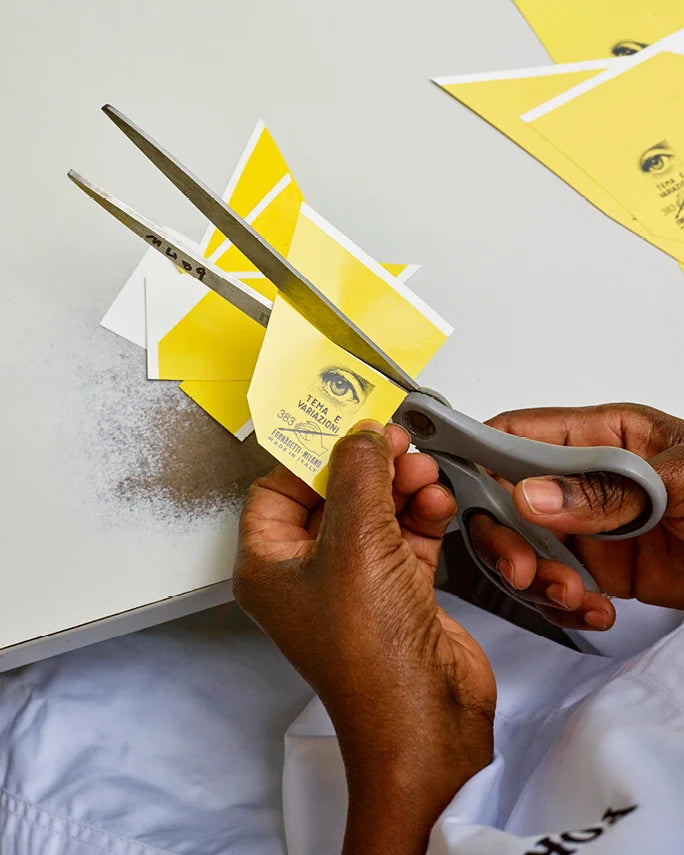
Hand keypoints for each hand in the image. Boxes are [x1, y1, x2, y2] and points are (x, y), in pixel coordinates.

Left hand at [234, 420, 495, 854]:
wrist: (428, 719)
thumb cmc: (371, 654)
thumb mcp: (356, 544)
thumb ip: (358, 476)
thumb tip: (360, 433)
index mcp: (270, 565)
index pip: (277, 488)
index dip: (310, 455)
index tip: (346, 424)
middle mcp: (308, 573)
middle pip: (332, 495)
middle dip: (366, 466)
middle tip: (396, 442)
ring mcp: (355, 583)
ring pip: (373, 513)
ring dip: (400, 487)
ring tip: (423, 471)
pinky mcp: (399, 592)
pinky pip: (406, 537)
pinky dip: (422, 515)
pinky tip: (438, 502)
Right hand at [485, 403, 683, 630]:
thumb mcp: (682, 483)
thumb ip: (605, 491)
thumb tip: (529, 495)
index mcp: (603, 435)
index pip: (518, 434)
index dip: (476, 452)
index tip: (446, 479)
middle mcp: (586, 479)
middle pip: (508, 498)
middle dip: (504, 535)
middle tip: (522, 567)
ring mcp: (593, 528)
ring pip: (527, 547)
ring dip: (536, 579)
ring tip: (575, 597)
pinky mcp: (605, 571)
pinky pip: (558, 586)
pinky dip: (565, 606)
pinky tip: (596, 613)